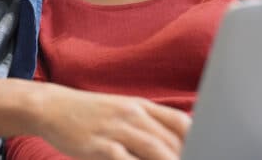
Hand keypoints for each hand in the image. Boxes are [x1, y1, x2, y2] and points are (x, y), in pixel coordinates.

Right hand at [35, 84, 190, 159]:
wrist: (52, 107)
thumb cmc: (91, 115)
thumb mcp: (123, 111)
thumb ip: (149, 123)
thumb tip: (179, 141)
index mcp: (141, 106)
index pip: (182, 122)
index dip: (201, 140)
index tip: (209, 152)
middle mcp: (133, 115)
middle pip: (172, 141)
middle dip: (189, 157)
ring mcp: (117, 129)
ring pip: (156, 151)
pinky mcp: (100, 145)